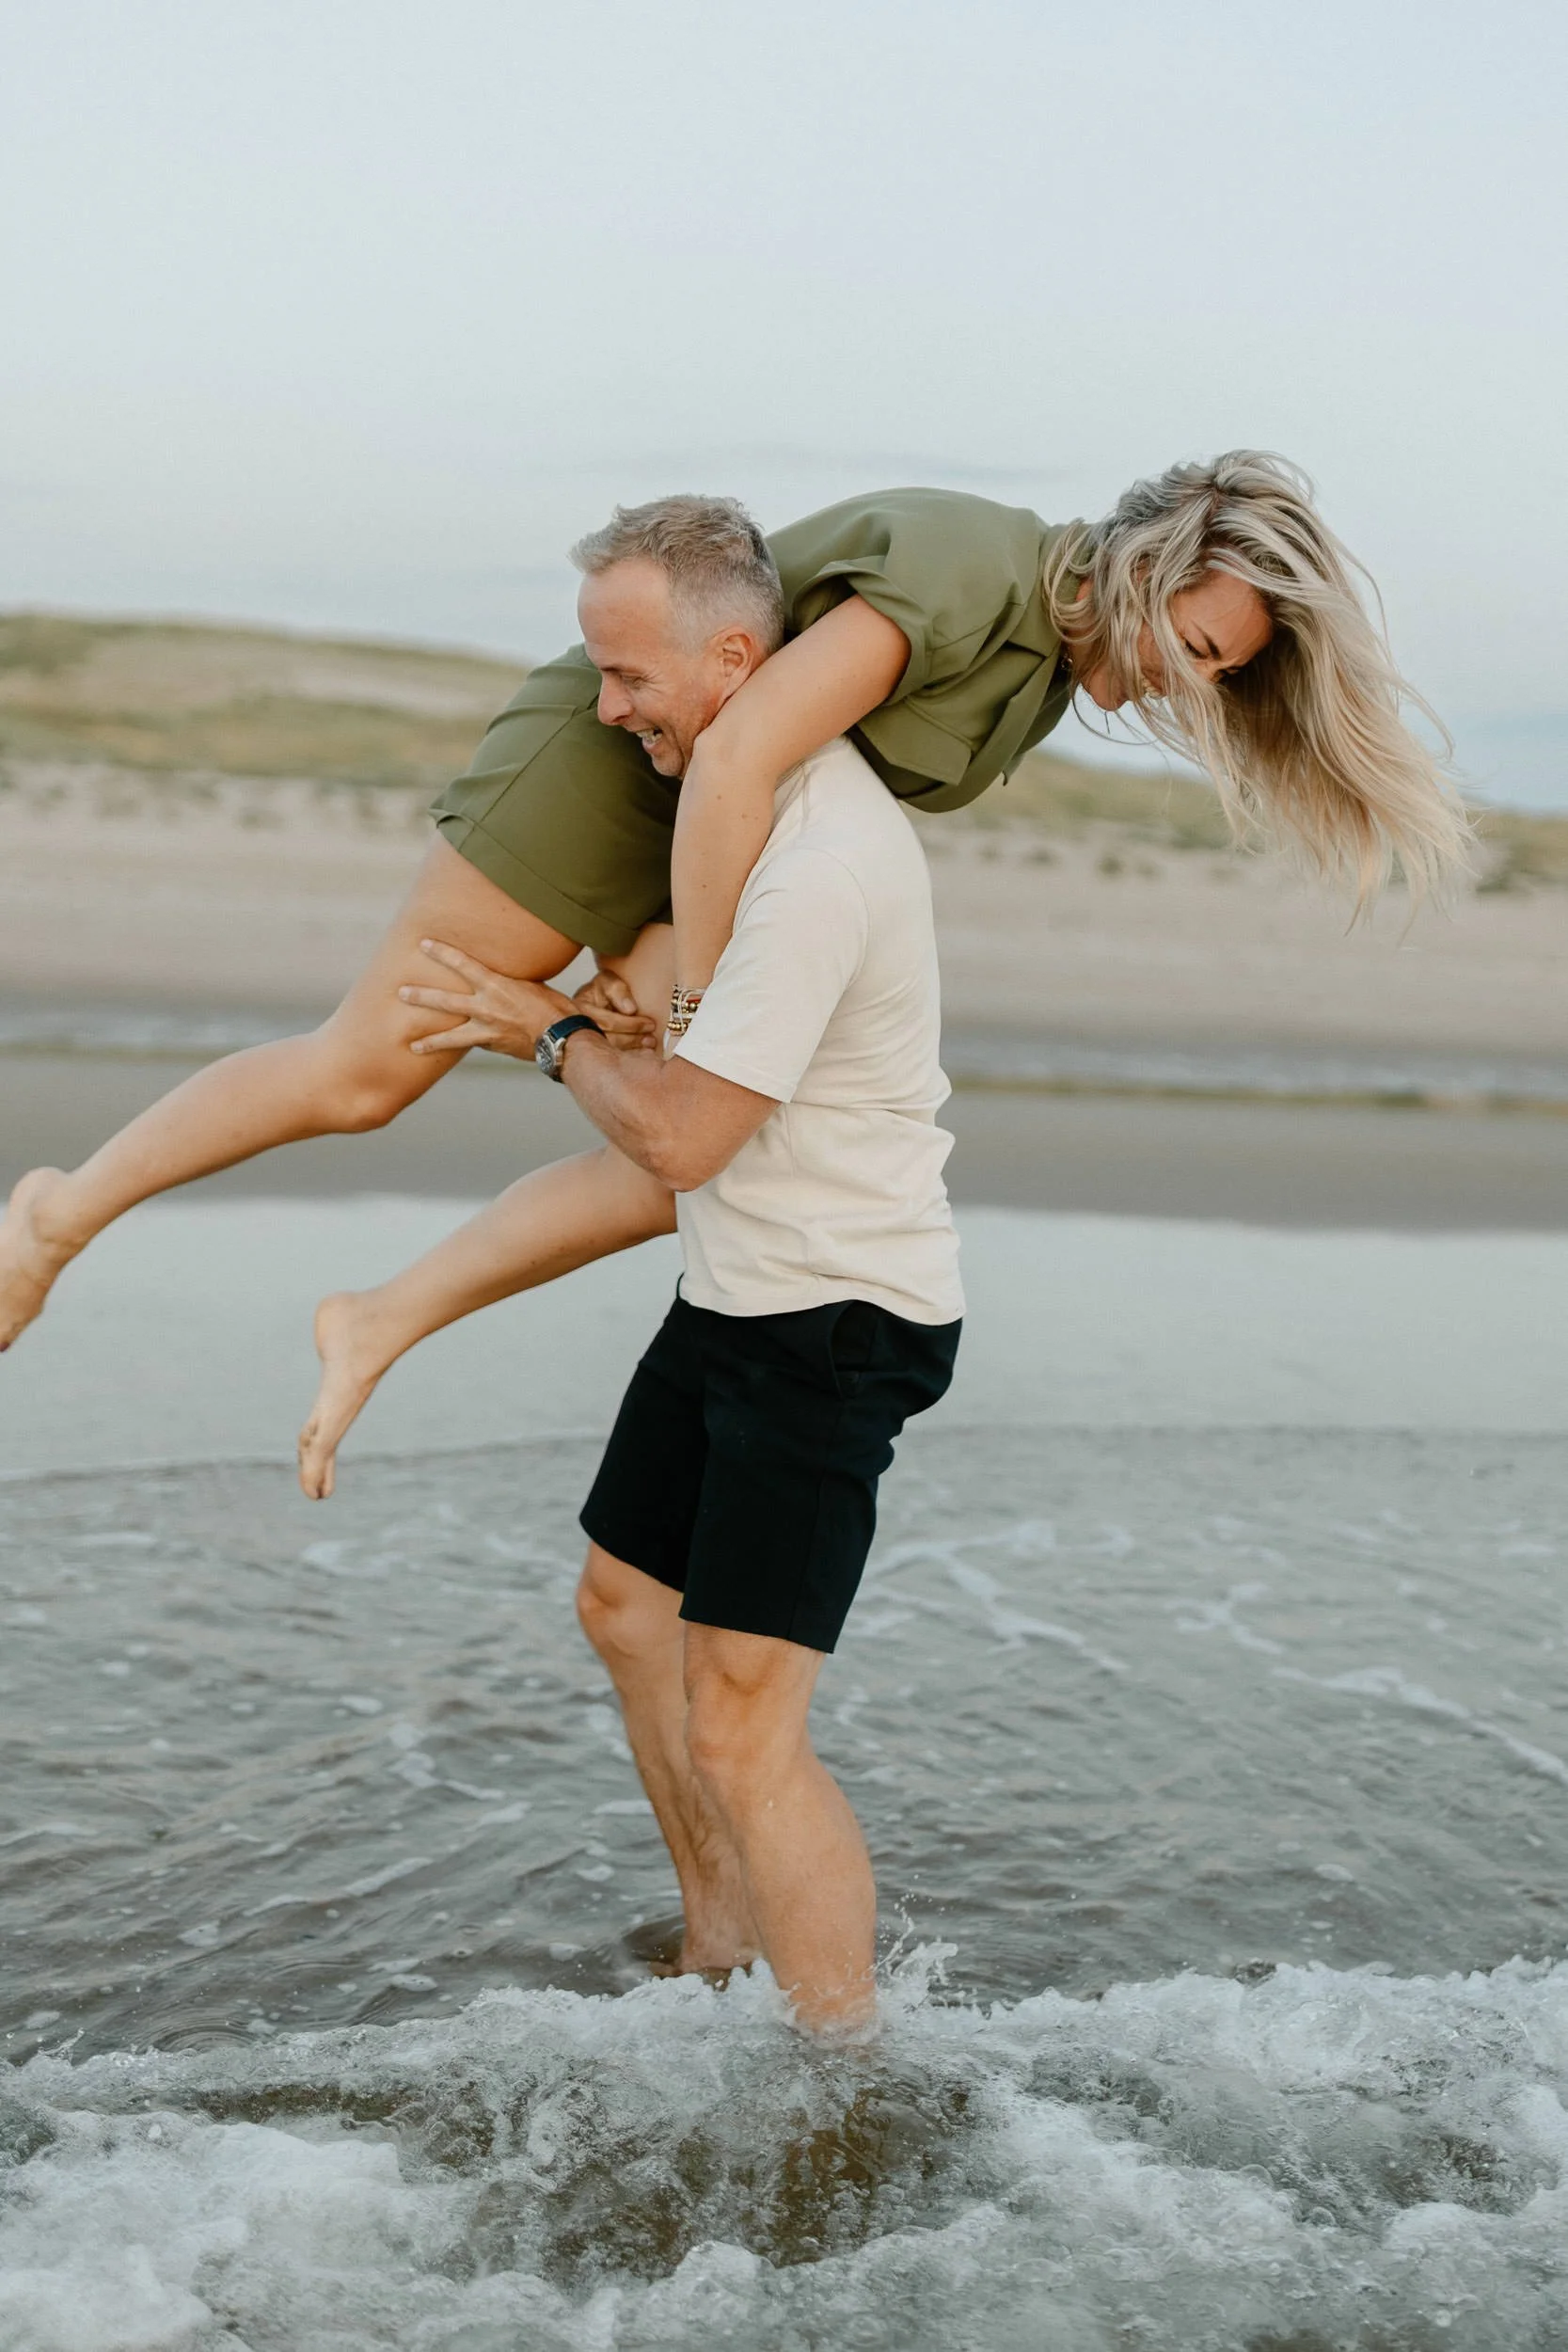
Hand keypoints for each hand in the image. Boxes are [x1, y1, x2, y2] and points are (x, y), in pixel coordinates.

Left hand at [401, 939, 577, 1059]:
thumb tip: (500, 979)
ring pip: (451, 1037)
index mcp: (496, 985)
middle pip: (445, 1001)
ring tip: (412, 1045)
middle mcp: (486, 1007)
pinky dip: (466, 1044)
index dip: (441, 952)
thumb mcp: (533, 984)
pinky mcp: (493, 1047)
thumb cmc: (555, 1007)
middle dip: (421, 996)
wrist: (563, 1038)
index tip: (424, 944)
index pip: (462, 964)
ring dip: (430, 1040)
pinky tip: (457, 1049)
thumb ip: (510, 982)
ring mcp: (487, 1030)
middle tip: (400, 993)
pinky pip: (474, 1044)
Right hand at [574, 965, 657, 1052]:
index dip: (631, 1025)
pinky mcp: (590, 1052)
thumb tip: (630, 1009)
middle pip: (608, 1039)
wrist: (595, 1001)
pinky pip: (608, 1058)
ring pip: (608, 1051)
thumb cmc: (600, 992)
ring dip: (631, 1050)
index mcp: (580, 1009)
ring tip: (649, 1045)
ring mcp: (582, 1042)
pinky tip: (638, 1056)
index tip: (649, 1024)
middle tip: (651, 1039)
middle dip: (633, 1039)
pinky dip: (625, 1058)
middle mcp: (578, 1027)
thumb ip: (617, 990)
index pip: (608, 1021)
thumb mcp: (608, 981)